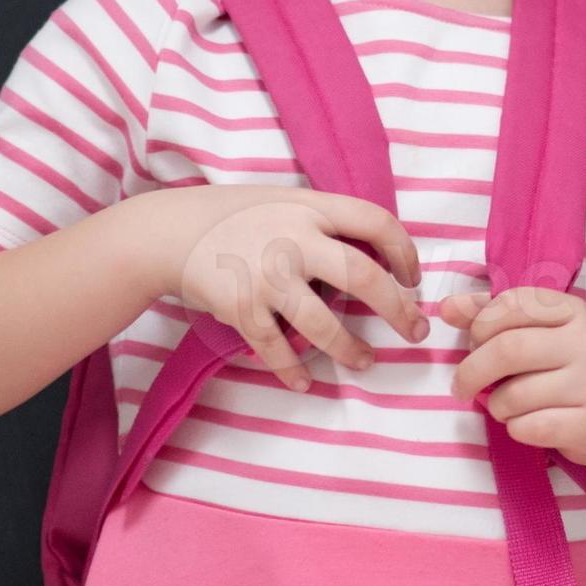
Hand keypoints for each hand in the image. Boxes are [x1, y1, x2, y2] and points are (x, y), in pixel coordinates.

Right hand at [173, 193, 427, 391]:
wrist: (170, 230)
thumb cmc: (236, 216)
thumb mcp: (286, 202)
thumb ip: (325, 224)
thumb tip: (376, 254)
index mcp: (310, 208)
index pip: (376, 221)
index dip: (405, 251)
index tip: (412, 279)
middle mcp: (293, 240)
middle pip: (363, 276)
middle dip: (397, 309)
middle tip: (415, 331)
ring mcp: (266, 276)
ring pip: (322, 323)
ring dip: (350, 349)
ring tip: (366, 362)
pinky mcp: (240, 307)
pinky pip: (274, 348)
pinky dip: (291, 369)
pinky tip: (304, 382)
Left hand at [445, 287, 585, 467]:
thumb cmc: (561, 370)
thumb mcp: (532, 334)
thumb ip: (488, 317)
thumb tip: (447, 307)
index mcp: (570, 311)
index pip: (510, 304)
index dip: (480, 326)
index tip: (474, 344)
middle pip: (508, 349)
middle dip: (471, 371)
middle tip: (461, 387)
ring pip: (514, 395)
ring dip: (496, 406)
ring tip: (508, 406)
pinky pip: (528, 427)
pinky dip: (516, 429)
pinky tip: (530, 424)